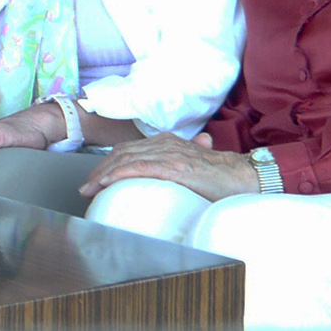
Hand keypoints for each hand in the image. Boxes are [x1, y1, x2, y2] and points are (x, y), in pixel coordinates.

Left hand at [80, 132, 259, 201]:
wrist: (244, 177)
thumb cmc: (221, 178)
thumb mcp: (193, 165)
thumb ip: (178, 163)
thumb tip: (168, 171)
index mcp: (167, 142)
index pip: (129, 149)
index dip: (109, 162)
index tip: (96, 178)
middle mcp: (165, 143)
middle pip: (121, 153)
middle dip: (100, 169)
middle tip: (86, 187)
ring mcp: (169, 154)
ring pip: (126, 159)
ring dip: (103, 174)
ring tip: (90, 188)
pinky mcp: (175, 167)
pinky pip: (139, 168)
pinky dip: (119, 174)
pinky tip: (106, 183)